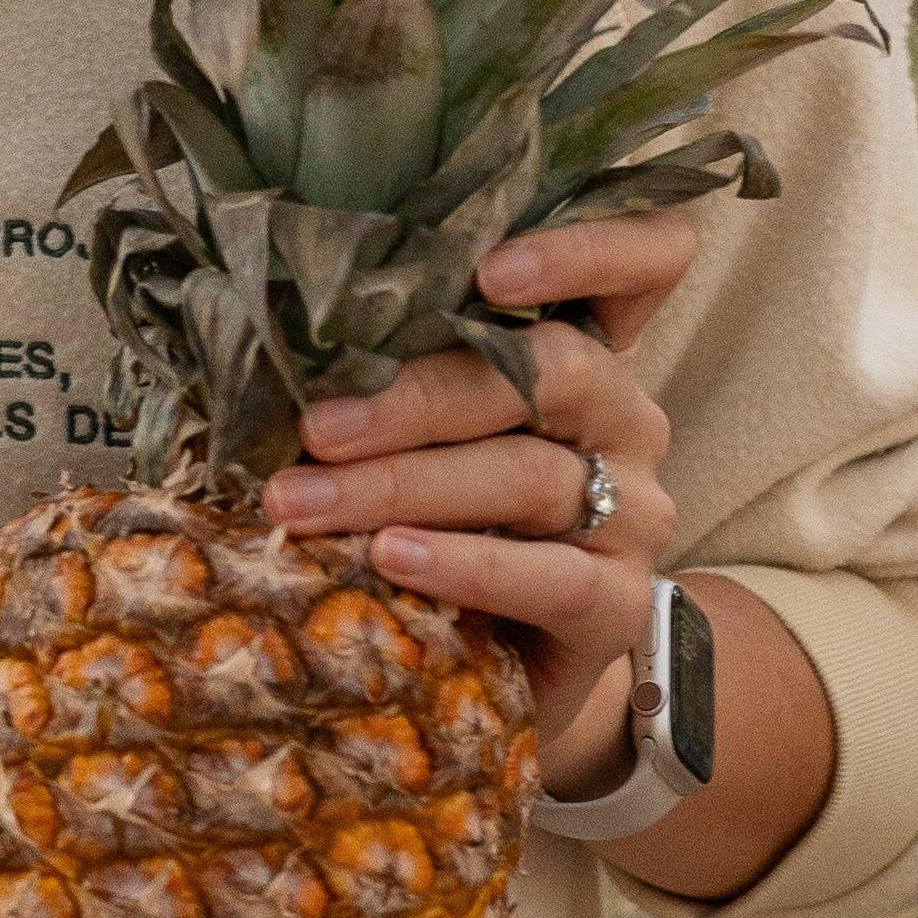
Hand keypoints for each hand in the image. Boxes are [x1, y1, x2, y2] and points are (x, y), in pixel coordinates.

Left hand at [258, 211, 698, 782]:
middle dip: (418, 398)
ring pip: (529, 475)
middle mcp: (623, 418)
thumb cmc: (441, 525)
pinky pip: (549, 576)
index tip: (488, 270)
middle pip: (551, 373)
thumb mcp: (420, 439)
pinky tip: (393, 559)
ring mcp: (634, 510)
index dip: (589, 248)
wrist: (495, 669)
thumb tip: (270, 346)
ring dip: (402, 486)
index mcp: (583, 353)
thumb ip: (390, 380)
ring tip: (305, 505)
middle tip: (314, 429)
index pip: (647, 261)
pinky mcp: (619, 603)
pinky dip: (463, 565)